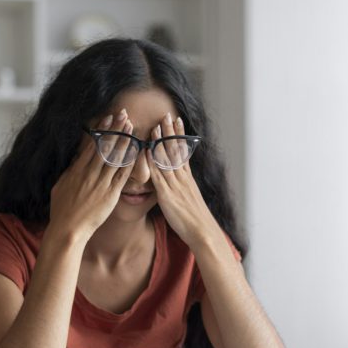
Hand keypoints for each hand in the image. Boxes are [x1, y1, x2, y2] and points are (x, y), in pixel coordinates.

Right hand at [48, 110, 134, 241]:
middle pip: (105, 147)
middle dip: (116, 129)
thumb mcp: (60, 186)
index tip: (108, 118)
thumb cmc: (61, 210)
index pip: (92, 145)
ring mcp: (101, 183)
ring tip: (132, 127)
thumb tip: (76, 159)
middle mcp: (90, 174)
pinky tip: (136, 152)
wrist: (68, 229)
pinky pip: (122, 176)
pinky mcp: (110, 195)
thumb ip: (70, 171)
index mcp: (77, 170)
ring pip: (115, 158)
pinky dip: (129, 163)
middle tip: (124, 115)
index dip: (102, 130)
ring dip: (125, 141)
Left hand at [148, 113, 217, 249]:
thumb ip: (184, 190)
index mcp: (187, 179)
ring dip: (161, 142)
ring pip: (167, 159)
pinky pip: (158, 175)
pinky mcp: (167, 195)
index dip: (179, 136)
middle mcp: (182, 179)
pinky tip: (146, 152)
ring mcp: (175, 185)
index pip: (183, 152)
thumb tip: (181, 185)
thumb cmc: (196, 221)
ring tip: (157, 126)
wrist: (202, 231)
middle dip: (171, 132)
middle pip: (176, 151)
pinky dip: (152, 162)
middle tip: (167, 115)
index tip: (177, 121)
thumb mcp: (191, 200)